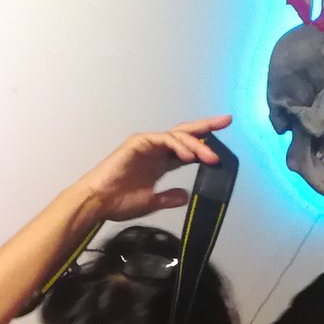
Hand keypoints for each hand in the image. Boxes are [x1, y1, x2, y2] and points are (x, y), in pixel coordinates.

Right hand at [76, 115, 229, 222]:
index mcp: (160, 162)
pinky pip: (163, 139)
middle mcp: (155, 150)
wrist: (98, 202)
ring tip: (209, 158)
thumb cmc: (118, 202)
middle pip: (185, 133)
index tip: (223, 145)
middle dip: (206, 127)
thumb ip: (169, 198)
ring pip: (177, 136)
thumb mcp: (151, 202)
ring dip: (196, 145)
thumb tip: (186, 196)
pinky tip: (189, 156)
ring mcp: (147, 144)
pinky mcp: (138, 143)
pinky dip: (178, 146)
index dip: (205, 145)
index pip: (187, 149)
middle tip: (226, 121)